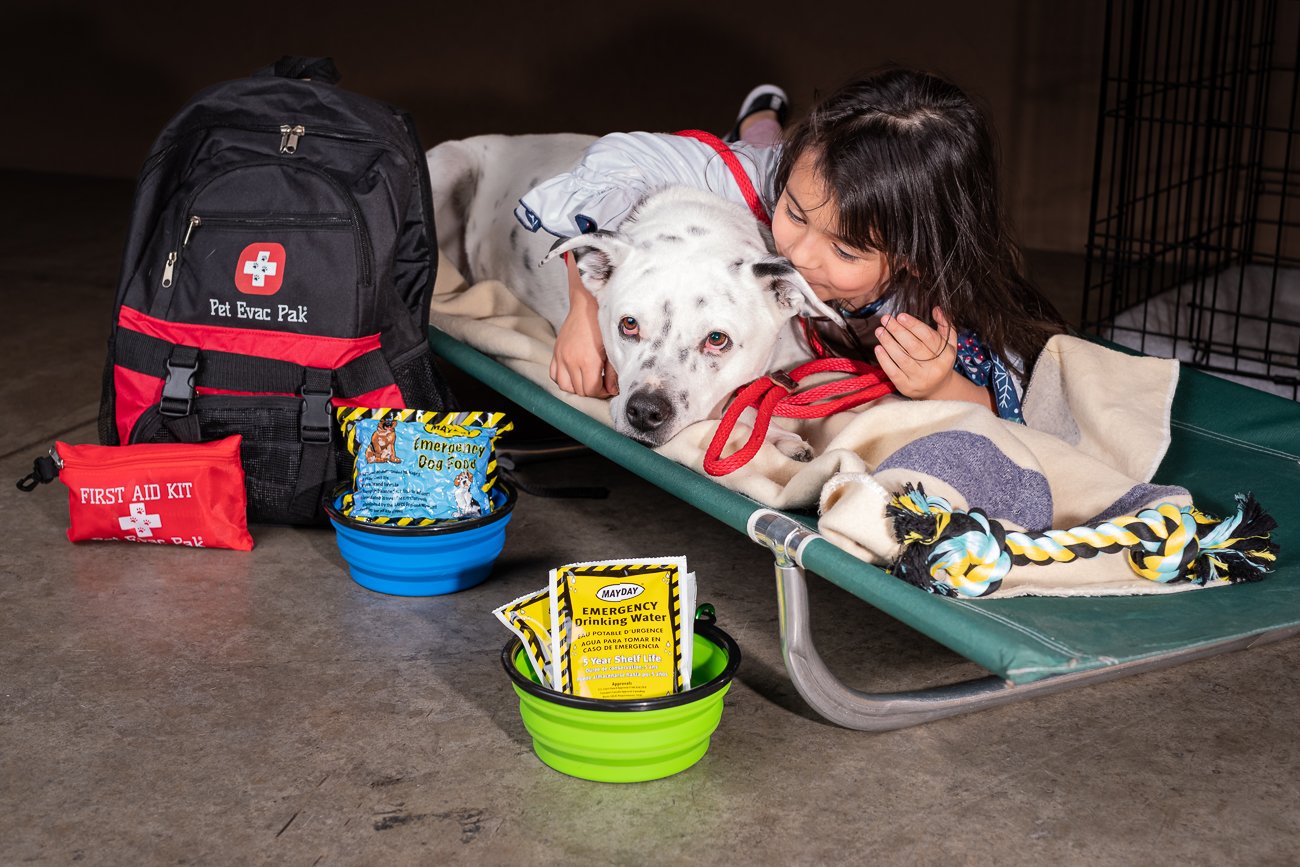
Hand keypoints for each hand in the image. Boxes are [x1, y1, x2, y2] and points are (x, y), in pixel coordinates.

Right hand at [550, 304, 618, 396]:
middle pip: (579, 390)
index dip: (601, 393)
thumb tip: (612, 390)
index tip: (607, 388)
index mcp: (588, 361)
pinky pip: (554, 375)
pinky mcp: (555, 352)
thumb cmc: (602, 325)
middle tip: (600, 383)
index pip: (591, 390)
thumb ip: (612, 373)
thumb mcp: (612, 349)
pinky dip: (563, 379)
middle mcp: (571, 361)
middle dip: (591, 391)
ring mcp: (561, 357)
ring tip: (586, 380)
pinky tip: (573, 374)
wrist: (587, 305)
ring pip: (564, 386)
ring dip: (576, 387)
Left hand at [874, 307, 991, 409]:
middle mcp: (934, 368)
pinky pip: (893, 372)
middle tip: (886, 320)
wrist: (938, 389)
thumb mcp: (949, 344)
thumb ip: (945, 325)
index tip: (900, 316)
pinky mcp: (907, 387)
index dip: (913, 325)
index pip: (928, 336)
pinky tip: (878, 348)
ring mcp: (920, 379)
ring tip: (879, 331)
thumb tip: (937, 309)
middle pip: (913, 346)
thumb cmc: (940, 360)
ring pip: (902, 358)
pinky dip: (884, 359)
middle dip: (897, 331)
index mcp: (945, 355)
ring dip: (888, 342)